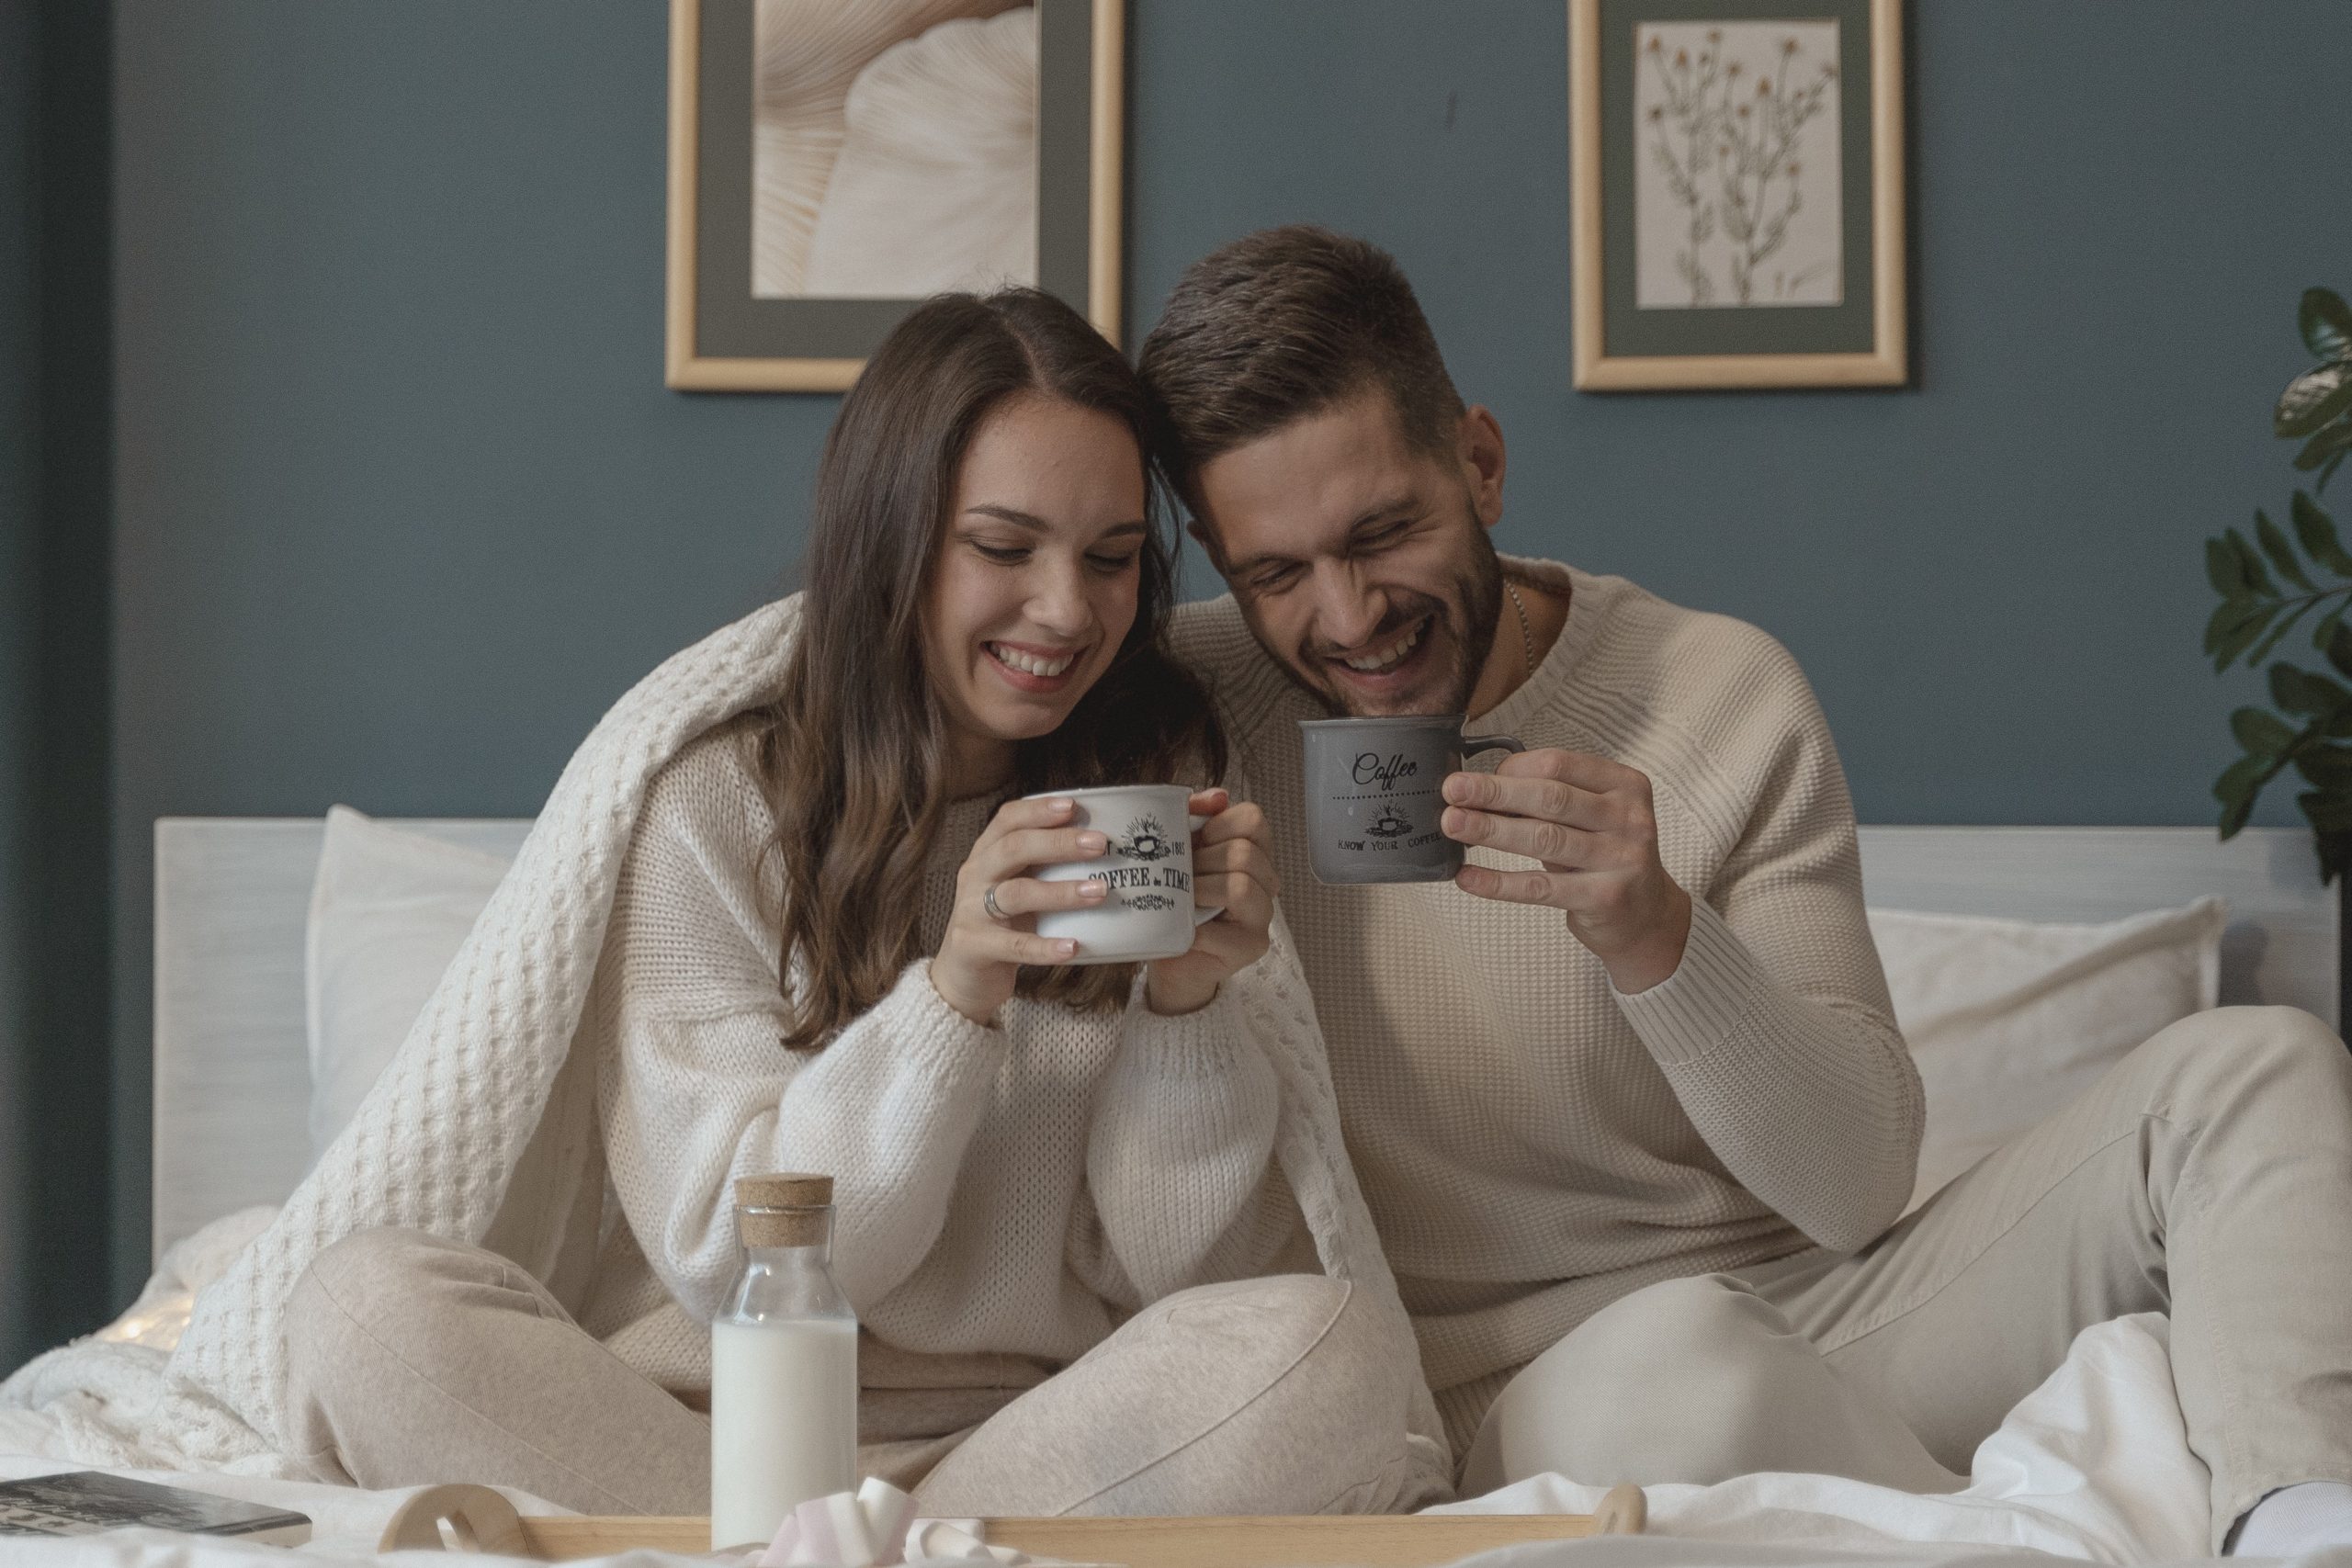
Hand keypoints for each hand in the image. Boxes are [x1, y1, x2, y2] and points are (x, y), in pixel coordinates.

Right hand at [930, 796, 1108, 1024]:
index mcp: (986, 854)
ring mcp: (971, 911)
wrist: (963, 975)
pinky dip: (1045, 947)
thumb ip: (1046, 867)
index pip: (1007, 820)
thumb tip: (1106, 849)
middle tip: (1100, 844)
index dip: (1038, 810)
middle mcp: (975, 876)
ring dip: (1061, 892)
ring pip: (1017, 894)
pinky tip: (1073, 947)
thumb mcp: (1019, 887)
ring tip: (1099, 892)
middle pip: (1013, 849)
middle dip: (1058, 843)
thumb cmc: (1003, 924)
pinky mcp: (974, 947)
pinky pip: (1014, 945)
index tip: (1074, 807)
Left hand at [1145, 788, 1279, 1015]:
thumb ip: (1193, 815)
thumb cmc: (1174, 898)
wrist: (1167, 953)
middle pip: (1245, 852)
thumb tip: (1216, 796)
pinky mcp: (1250, 947)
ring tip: (1184, 900)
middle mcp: (1267, 881)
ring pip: (1241, 885)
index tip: (1195, 843)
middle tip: (1181, 876)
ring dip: (1201, 890)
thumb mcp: (1178, 850)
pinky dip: (1193, 927)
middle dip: (1203, 861)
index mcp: (1254, 851)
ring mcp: (1262, 916)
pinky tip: (1183, 928)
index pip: (1253, 818)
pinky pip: (1220, 928)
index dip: (1217, 826)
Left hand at [1441, 749, 1693, 992]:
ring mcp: (1621, 859)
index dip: (1511, 769)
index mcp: (1625, 785)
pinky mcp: (1606, 898)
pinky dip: (1500, 882)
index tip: (1475, 779)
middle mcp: (1629, 818)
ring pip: (1544, 838)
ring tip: (1452, 825)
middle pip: (1550, 797)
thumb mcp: (1590, 819)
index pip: (1559, 764)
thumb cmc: (1605, 856)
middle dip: (1495, 792)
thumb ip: (1550, 799)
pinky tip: (1468, 877)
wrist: (1647, 917)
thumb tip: (1480, 788)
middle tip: (1452, 790)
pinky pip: (1541, 887)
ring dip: (1491, 830)